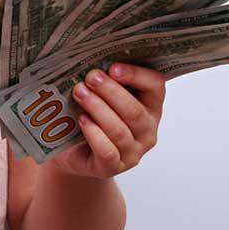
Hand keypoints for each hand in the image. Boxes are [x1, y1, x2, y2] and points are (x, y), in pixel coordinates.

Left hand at [44, 62, 165, 179]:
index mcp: (150, 107)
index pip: (155, 87)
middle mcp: (147, 131)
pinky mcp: (112, 168)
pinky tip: (82, 119)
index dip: (137, 75)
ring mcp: (132, 153)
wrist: (72, 151)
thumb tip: (95, 61)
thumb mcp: (101, 95)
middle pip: (135, 111)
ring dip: (98, 108)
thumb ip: (105, 80)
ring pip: (119, 131)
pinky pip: (107, 152)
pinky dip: (94, 134)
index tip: (113, 67)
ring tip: (80, 92)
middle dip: (111, 91)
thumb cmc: (90, 115)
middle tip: (91, 77)